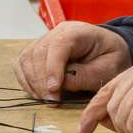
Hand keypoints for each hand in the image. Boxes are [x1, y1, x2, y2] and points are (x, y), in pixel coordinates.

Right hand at [14, 21, 131, 102]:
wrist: (108, 51)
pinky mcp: (37, 51)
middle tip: (52, 101)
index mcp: (79, 32)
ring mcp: (45, 40)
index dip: (53, 67)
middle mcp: (58, 32)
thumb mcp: (108, 69)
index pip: (59, 45)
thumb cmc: (111, 58)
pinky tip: (38, 93)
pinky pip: (22, 63)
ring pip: (27, 58)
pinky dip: (26, 80)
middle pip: (39, 52)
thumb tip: (62, 84)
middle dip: (42, 80)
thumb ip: (87, 76)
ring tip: (47, 99)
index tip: (54, 89)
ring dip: (33, 82)